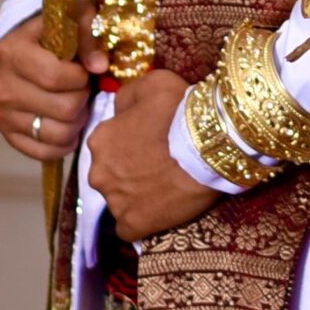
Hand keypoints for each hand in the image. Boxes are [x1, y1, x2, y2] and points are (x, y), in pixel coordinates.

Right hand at [0, 4, 104, 160]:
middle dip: (82, 98)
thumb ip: (90, 35)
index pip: (55, 77)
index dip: (80, 77)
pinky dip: (64, 143)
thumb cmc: (58, 33)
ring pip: (58, 133)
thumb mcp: (75, 17)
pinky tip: (69, 125)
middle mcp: (2, 85)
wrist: (30, 50)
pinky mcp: (7, 135)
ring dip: (77, 121)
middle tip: (82, 89)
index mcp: (13, 51)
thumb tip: (100, 66)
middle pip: (63, 108)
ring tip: (77, 104)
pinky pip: (44, 153)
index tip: (84, 70)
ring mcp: (2, 113)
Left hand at [85, 69, 218, 240]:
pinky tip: (161, 209)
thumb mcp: (153, 83)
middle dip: (130, 170)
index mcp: (100, 139)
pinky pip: (130, 227)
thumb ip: (128, 96)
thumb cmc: (182, 110)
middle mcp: (98, 172)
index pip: (109, 143)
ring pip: (121, 199)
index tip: (154, 141)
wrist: (211, 146)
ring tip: (166, 186)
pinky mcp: (133, 225)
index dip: (132, 142)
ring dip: (137, 194)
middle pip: (111, 173)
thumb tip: (120, 109)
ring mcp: (115, 202)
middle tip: (160, 164)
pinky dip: (143, 220)